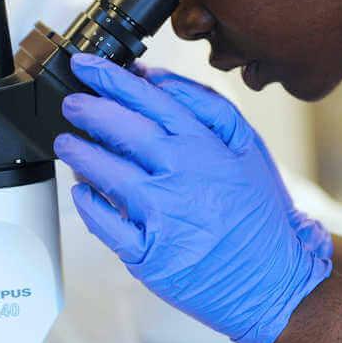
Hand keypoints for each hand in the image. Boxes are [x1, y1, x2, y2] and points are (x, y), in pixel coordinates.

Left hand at [54, 54, 331, 342]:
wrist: (274, 277)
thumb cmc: (260, 209)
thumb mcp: (248, 144)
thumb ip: (206, 105)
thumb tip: (158, 81)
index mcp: (202, 144)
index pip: (147, 99)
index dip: (110, 78)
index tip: (86, 66)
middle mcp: (179, 175)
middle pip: (121, 130)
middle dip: (88, 110)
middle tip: (70, 103)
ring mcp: (162, 216)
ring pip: (107, 174)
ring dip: (80, 154)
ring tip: (67, 143)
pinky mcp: (150, 255)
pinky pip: (107, 226)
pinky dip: (89, 205)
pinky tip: (81, 192)